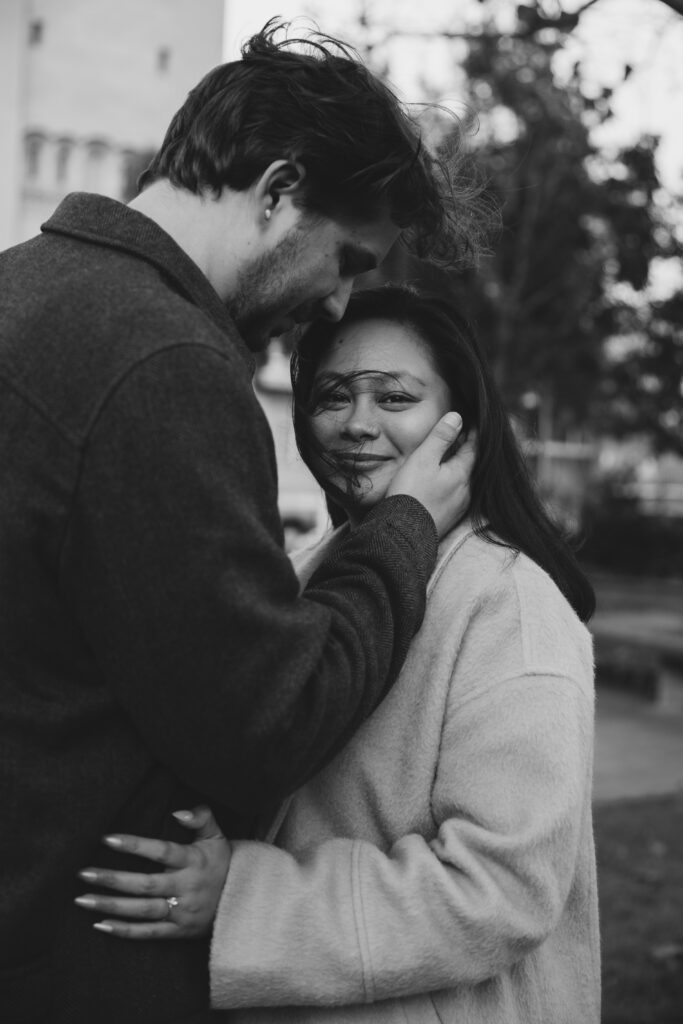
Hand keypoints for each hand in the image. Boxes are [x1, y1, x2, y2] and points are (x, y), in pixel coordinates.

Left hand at [74, 806, 229, 939]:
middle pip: (145, 884)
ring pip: (142, 910)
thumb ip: (201, 817)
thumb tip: (179, 811)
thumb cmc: (222, 862)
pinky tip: (99, 925)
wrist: (244, 900)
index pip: (161, 851)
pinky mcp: (178, 931)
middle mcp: (186, 887)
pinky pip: (148, 933)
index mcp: (193, 861)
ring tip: (82, 899)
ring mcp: (182, 912)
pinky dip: (124, 931)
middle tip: (83, 874)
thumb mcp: (217, 835)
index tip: (107, 839)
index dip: (135, 845)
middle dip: (112, 879)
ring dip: (110, 905)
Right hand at [387, 413, 475, 538]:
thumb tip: (457, 417)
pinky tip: (442, 482)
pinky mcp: (449, 518)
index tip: (474, 421)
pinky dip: (452, 482)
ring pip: (463, 480)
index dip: (474, 432)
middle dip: (467, 449)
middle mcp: (466, 491)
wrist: (402, 533)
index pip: (475, 447)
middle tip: (463, 434)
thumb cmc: (411, 493)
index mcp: (462, 473)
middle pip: (471, 464)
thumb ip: (441, 437)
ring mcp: (459, 506)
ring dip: (459, 466)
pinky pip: (455, 494)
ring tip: (451, 455)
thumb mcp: (424, 458)